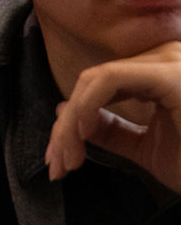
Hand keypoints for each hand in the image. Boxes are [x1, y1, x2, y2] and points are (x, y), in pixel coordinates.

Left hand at [45, 42, 180, 192]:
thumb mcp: (148, 149)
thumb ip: (113, 130)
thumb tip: (66, 114)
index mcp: (162, 73)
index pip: (102, 85)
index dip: (72, 120)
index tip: (60, 160)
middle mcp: (167, 58)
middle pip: (94, 81)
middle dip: (65, 126)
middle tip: (55, 166)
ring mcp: (170, 62)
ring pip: (95, 80)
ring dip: (70, 123)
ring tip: (65, 160)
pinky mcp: (169, 74)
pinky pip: (110, 79)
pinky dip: (86, 106)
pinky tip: (82, 134)